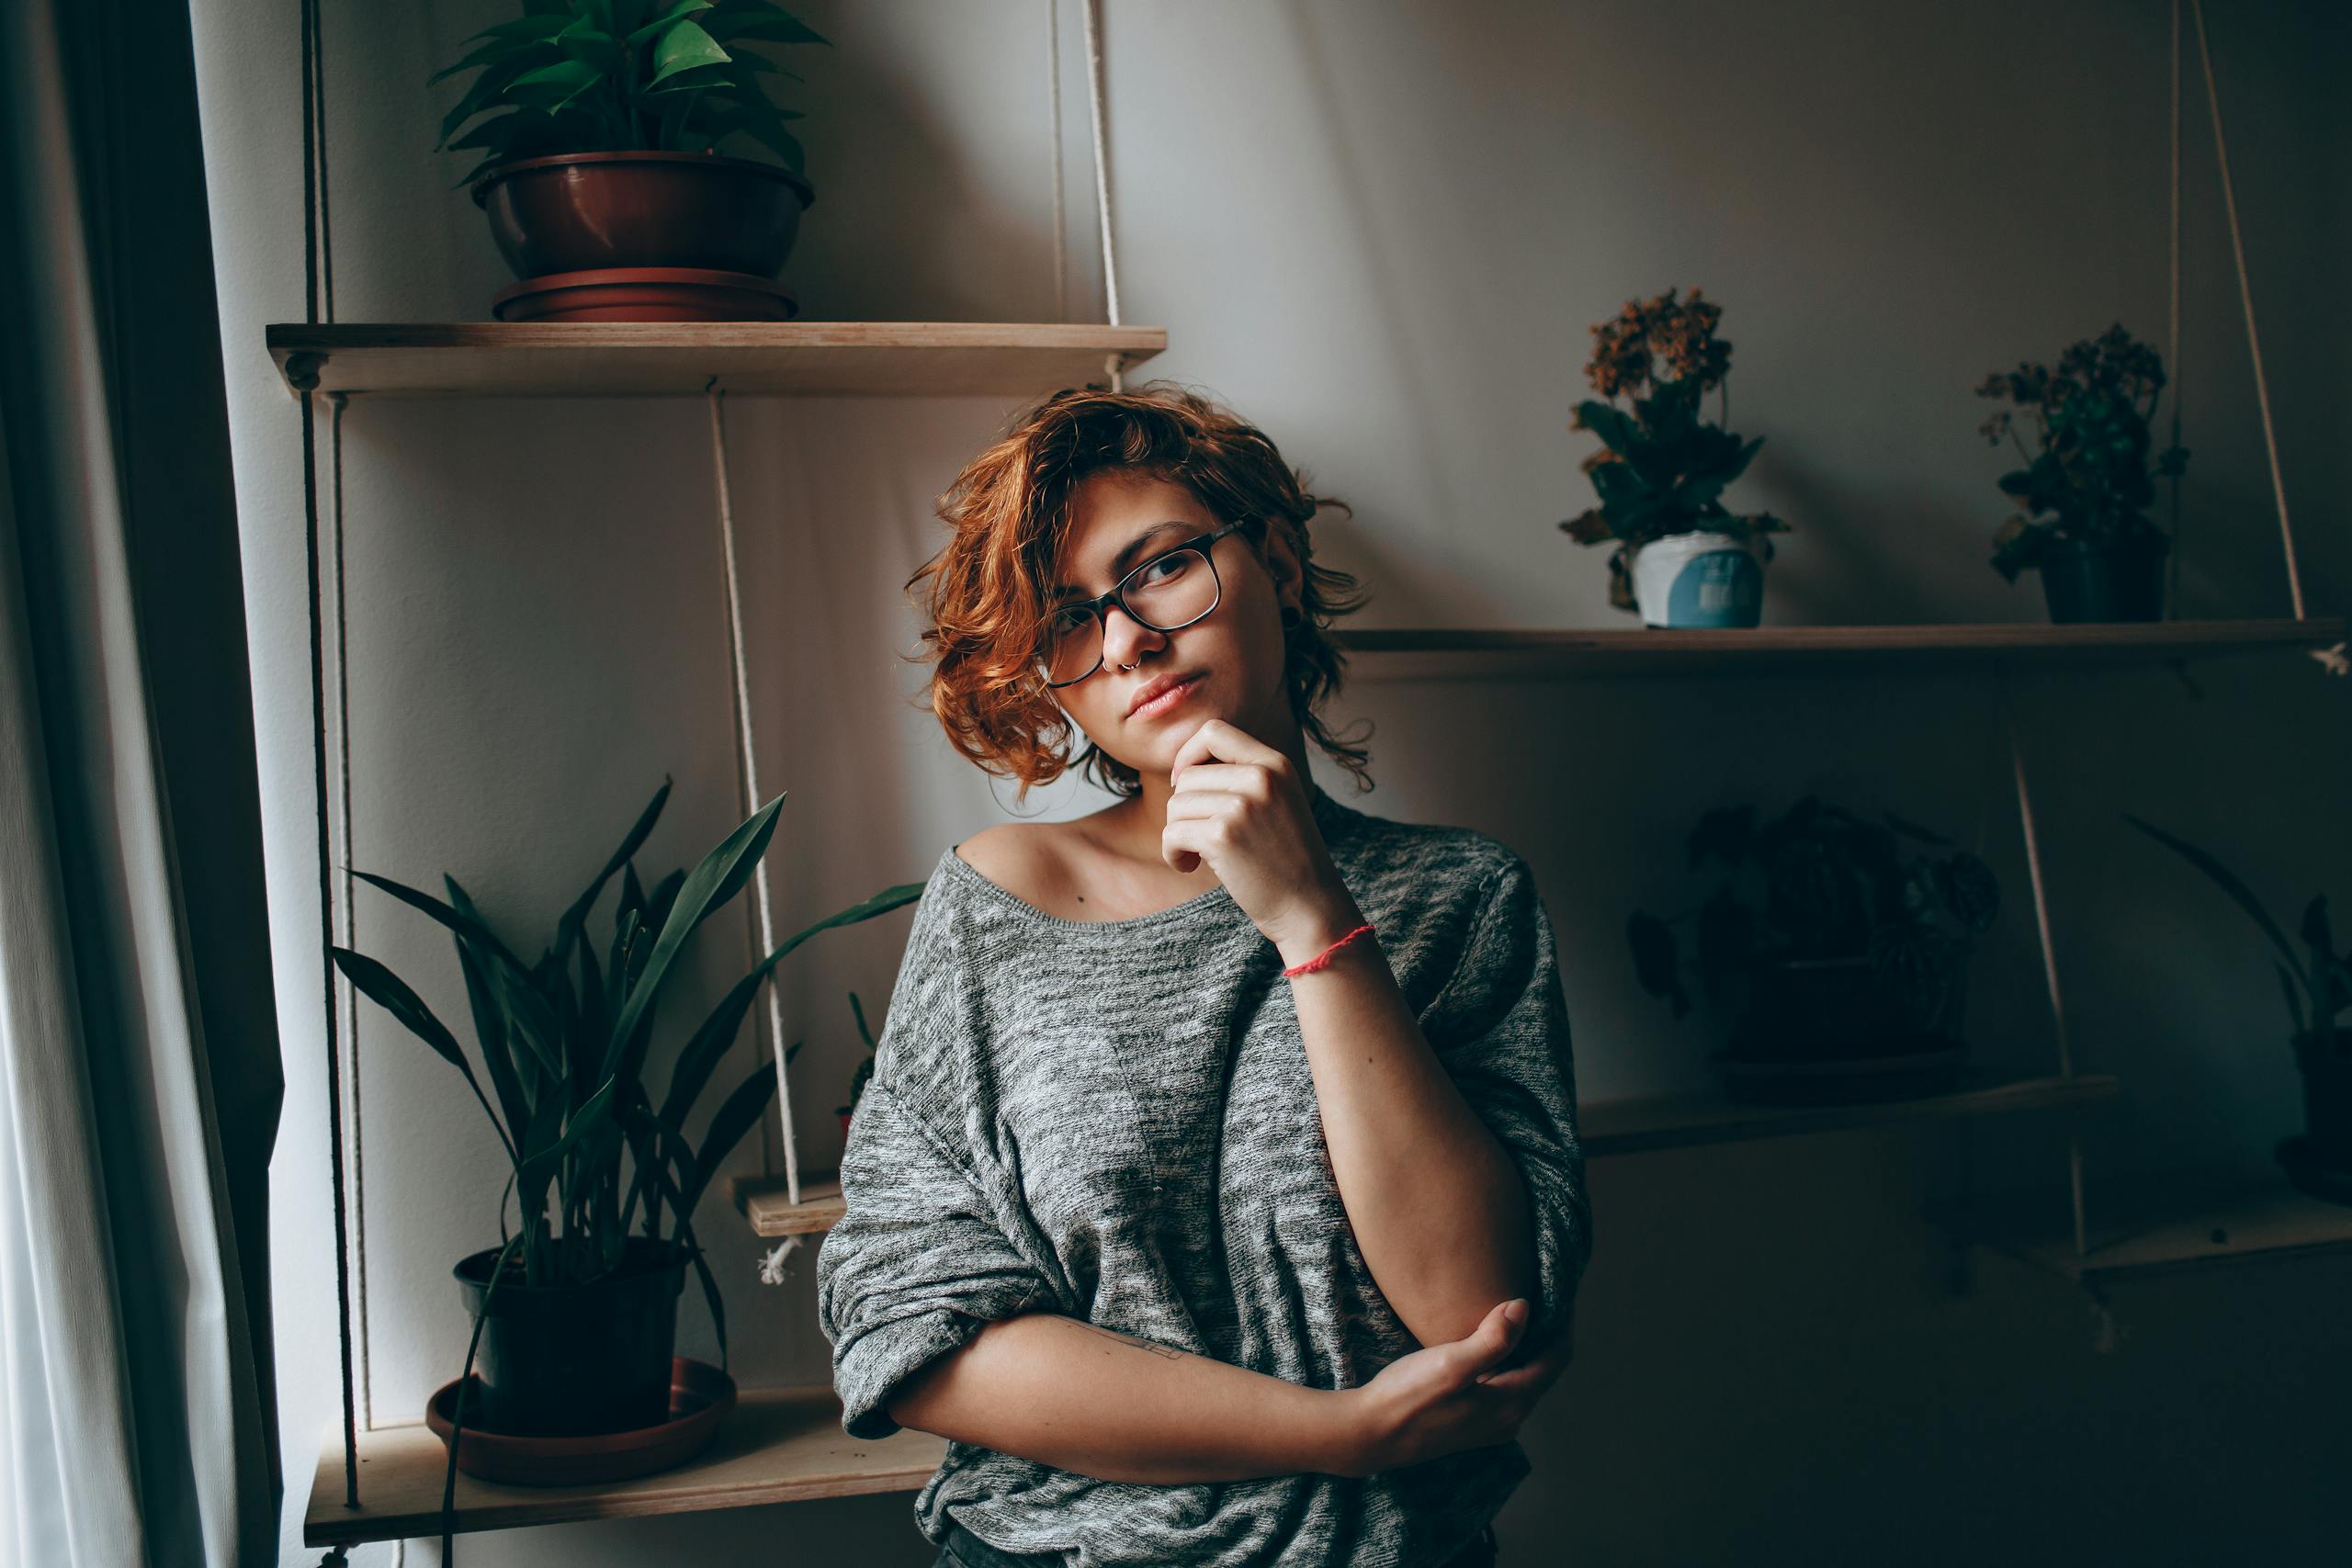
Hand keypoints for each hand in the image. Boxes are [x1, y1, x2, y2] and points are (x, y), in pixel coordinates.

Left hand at [1162, 719, 1358, 960]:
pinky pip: (1172, 833)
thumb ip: (1242, 777)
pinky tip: (1189, 865)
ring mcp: (1242, 806)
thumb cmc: (1286, 859)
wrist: (1308, 905)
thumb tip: (1182, 768)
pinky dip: (1173, 853)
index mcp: (1275, 764)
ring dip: (1178, 833)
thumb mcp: (1277, 801)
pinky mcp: (1223, 836)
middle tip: (1199, 836)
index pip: (1214, 732)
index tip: (1186, 784)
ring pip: (1176, 805)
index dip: (1189, 755)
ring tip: (1197, 853)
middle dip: (1183, 809)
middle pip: (1188, 776)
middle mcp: (1261, 778)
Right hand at [1335, 1298, 1572, 1477]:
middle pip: (1544, 1371)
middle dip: (1548, 1336)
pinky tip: (1491, 1345)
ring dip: (1528, 1349)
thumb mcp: (1451, 1364)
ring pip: (1524, 1380)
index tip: (1561, 1295)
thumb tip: (1524, 1308)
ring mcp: (1489, 1425)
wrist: (1370, 1434)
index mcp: (1510, 1405)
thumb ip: (1493, 1339)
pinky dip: (1509, 1363)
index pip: (1555, 1360)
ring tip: (1520, 1315)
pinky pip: (1505, 1388)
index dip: (1562, 1326)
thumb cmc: (1407, 1397)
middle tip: (1545, 1298)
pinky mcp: (1471, 1423)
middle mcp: (1508, 1420)